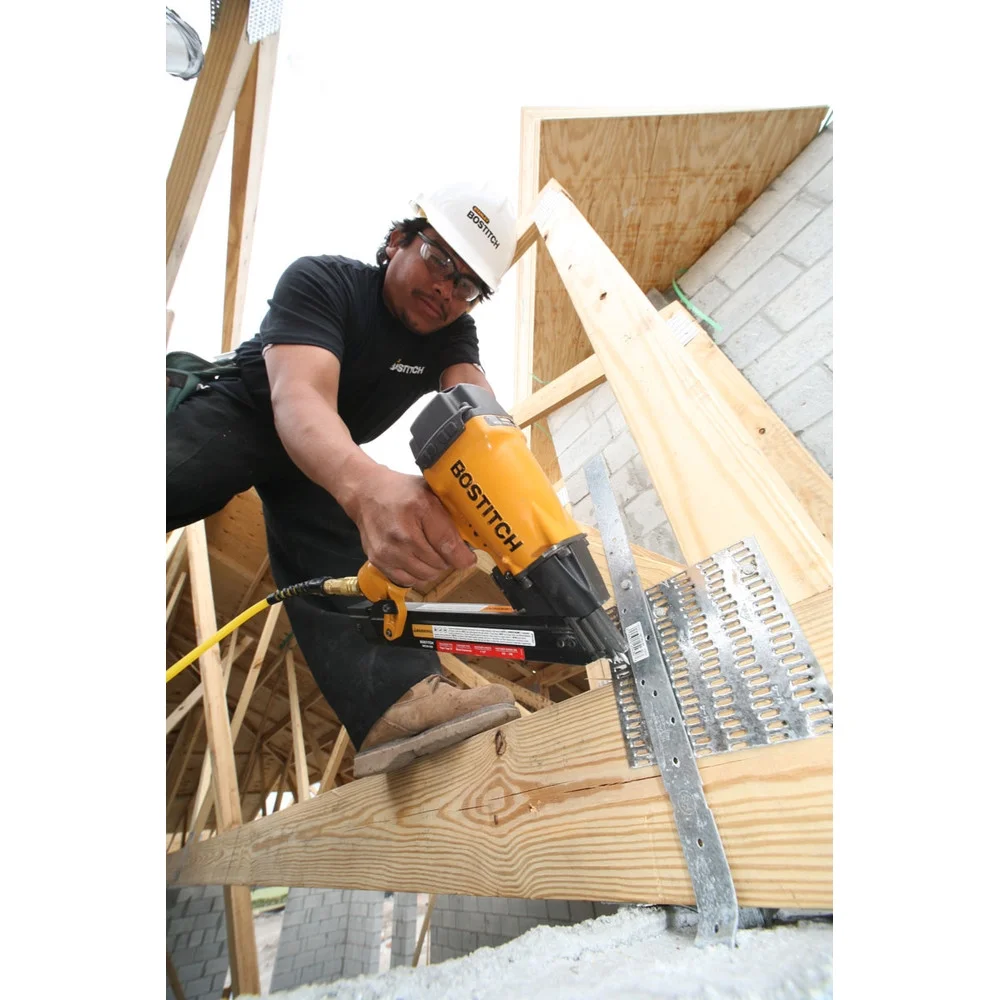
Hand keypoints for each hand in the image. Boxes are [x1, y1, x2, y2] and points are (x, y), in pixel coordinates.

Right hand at [346, 468, 475, 587]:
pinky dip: (417, 574)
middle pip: (438, 563)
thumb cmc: (400, 492)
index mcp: (419, 508)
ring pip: (425, 574)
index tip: (468, 558)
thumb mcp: (431, 492)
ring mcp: (388, 550)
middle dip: (447, 559)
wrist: (366, 494)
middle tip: (446, 549)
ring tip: (431, 553)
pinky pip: (409, 580)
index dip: (463, 556)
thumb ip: (451, 513)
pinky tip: (417, 559)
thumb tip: (472, 537)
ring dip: (433, 568)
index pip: (448, 544)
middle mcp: (402, 533)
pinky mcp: (379, 561)